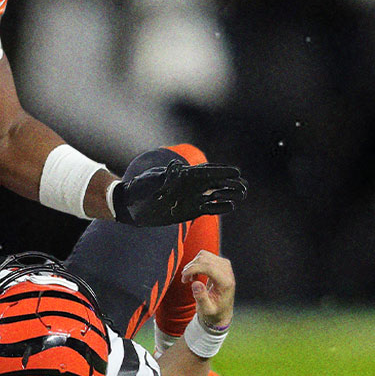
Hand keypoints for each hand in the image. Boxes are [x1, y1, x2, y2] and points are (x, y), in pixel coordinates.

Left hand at [110, 157, 246, 225]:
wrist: (130, 206)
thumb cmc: (138, 189)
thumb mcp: (149, 181)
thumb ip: (164, 175)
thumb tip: (176, 165)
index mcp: (182, 175)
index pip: (205, 172)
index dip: (221, 171)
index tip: (236, 172)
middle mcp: (189, 185)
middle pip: (214, 182)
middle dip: (229, 182)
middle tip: (244, 185)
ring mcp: (191, 197)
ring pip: (214, 194)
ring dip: (228, 193)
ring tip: (243, 193)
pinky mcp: (190, 210)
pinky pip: (208, 208)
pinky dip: (219, 207)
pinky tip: (230, 206)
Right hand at [180, 250, 234, 328]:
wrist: (222, 310)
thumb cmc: (214, 311)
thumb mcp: (206, 310)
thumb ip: (201, 298)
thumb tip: (196, 283)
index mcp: (226, 282)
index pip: (208, 267)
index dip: (193, 269)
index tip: (184, 278)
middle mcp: (227, 271)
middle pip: (205, 259)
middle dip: (191, 267)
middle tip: (184, 280)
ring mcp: (225, 265)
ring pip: (203, 255)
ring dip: (192, 265)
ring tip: (190, 278)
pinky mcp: (221, 262)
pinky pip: (205, 256)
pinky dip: (196, 263)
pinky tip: (195, 274)